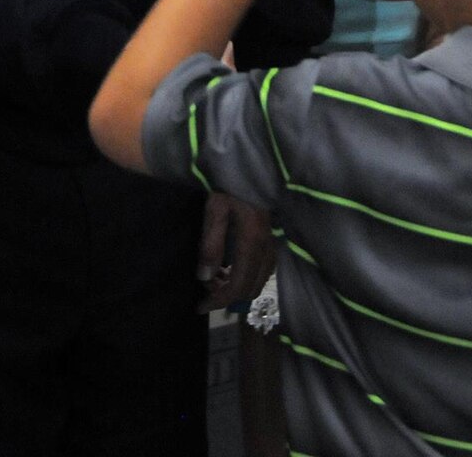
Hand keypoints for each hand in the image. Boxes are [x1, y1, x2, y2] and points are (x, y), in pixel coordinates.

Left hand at [198, 193, 275, 311]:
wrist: (247, 164)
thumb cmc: (228, 185)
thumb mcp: (214, 211)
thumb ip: (211, 245)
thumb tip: (205, 277)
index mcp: (252, 241)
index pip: (239, 284)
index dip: (220, 300)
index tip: (200, 306)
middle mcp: (267, 245)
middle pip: (252, 287)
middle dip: (228, 296)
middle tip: (205, 293)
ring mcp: (272, 241)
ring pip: (260, 279)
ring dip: (238, 286)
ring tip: (215, 280)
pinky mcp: (271, 236)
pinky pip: (263, 268)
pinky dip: (247, 276)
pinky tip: (230, 269)